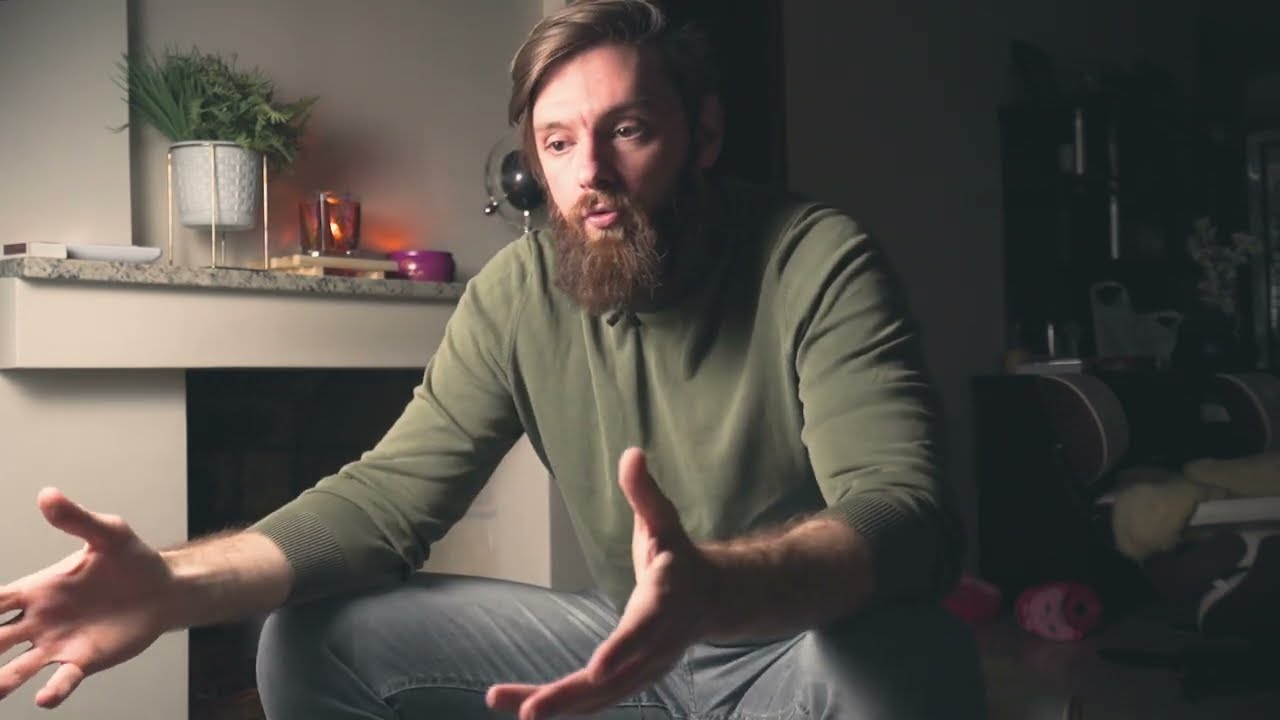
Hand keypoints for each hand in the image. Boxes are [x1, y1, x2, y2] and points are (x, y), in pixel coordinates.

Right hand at [0, 488, 175, 708]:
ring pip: (18, 666)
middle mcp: (40, 620)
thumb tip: (48, 494)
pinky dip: (52, 689)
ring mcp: (58, 643)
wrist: (164, 590)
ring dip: (3, 680)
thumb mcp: (108, 534)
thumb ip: (77, 519)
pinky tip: (45, 697)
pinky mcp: (83, 661)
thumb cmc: (132, 559)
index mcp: (38, 589)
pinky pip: (61, 679)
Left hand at [487, 447, 716, 719]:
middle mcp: (655, 648)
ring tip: (500, 701)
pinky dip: (559, 706)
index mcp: (665, 606)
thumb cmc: (678, 556)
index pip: (643, 631)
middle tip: (529, 711)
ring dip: (552, 706)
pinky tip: (520, 706)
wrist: (713, 600)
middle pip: (613, 679)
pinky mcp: (629, 681)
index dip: (621, 650)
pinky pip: (593, 700)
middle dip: (568, 696)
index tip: (595, 669)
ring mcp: (643, 671)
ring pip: (597, 698)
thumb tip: (631, 452)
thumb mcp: (664, 521)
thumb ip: (645, 493)